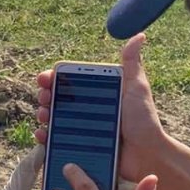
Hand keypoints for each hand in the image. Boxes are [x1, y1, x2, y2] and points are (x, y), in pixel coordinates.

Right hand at [35, 36, 166, 182]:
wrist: (147, 155)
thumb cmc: (144, 121)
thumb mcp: (137, 88)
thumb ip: (132, 63)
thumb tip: (139, 35)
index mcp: (97, 94)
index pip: (69, 81)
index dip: (54, 78)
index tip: (46, 78)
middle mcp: (87, 110)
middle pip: (57, 99)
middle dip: (45, 96)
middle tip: (45, 98)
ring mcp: (82, 129)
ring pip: (54, 119)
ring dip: (43, 114)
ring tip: (44, 115)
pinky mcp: (79, 147)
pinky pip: (57, 141)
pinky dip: (46, 137)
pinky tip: (43, 134)